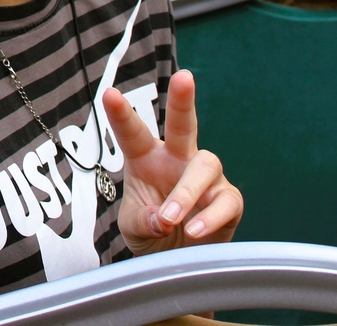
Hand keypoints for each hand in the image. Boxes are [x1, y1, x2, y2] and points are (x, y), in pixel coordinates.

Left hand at [103, 69, 242, 255]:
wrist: (174, 259)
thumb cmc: (151, 230)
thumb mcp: (134, 227)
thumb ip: (144, 220)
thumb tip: (164, 219)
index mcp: (145, 158)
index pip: (132, 133)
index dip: (121, 114)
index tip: (109, 93)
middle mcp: (177, 159)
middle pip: (183, 124)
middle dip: (183, 100)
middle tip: (184, 77)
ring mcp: (206, 177)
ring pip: (204, 166)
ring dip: (186, 193)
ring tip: (170, 219)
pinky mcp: (228, 200)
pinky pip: (225, 201)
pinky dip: (209, 217)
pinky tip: (194, 231)